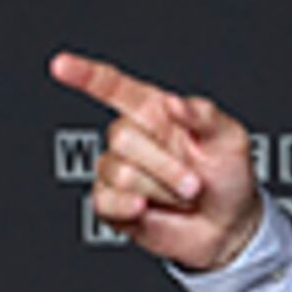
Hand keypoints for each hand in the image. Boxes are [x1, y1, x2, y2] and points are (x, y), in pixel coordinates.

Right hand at [49, 50, 264, 272]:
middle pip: (122, 137)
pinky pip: (104, 201)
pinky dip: (129, 207)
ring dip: (160, 190)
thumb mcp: (230, 138)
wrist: (228, 226)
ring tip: (180, 197)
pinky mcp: (110, 203)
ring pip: (119, 173)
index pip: (113, 87)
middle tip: (193, 182)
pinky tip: (147, 208)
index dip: (85, 75)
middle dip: (165, 166)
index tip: (60, 65)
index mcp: (154, 111)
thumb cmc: (228, 176)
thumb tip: (174, 102)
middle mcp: (131, 138)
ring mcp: (117, 171)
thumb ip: (204, 115)